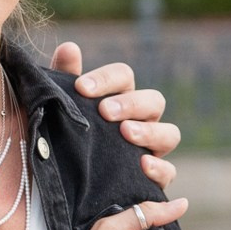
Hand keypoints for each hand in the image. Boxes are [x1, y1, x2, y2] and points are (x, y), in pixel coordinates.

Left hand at [53, 42, 181, 198]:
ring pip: (170, 133)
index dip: (106, 78)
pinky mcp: (153, 178)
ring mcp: (151, 149)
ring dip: (150, 132)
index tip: (81, 88)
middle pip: (154, 100)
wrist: (63, 182)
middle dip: (131, 103)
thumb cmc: (66, 135)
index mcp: (120, 97)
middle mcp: (141, 120)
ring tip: (125, 133)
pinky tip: (142, 165)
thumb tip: (69, 48)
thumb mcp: (60, 108)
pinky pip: (169, 172)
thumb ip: (64, 78)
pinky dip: (160, 168)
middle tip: (105, 111)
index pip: (124, 76)